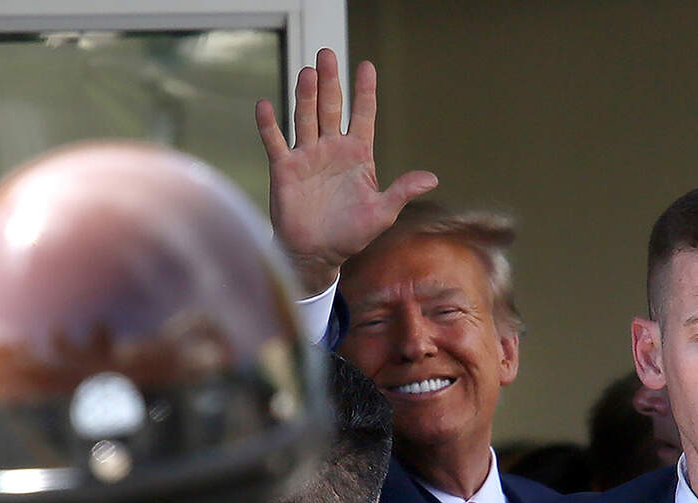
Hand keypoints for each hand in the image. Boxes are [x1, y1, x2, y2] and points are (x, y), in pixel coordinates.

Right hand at [255, 49, 437, 294]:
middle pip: (331, 107)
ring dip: (305, 95)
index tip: (367, 66)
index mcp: (358, 155)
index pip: (363, 115)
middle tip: (328, 54)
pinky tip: (265, 104)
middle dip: (330, 82)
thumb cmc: (351, 234)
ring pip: (305, 117)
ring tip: (308, 72)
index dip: (365, 92)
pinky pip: (275, 141)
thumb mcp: (382, 213)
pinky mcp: (285, 168)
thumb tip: (432, 178)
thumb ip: (402, 191)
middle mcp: (331, 148)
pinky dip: (269, 124)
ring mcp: (307, 156)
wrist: (317, 253)